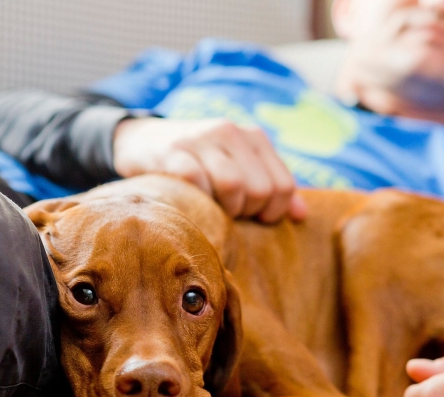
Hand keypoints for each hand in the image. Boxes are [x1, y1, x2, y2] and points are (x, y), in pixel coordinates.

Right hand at [112, 117, 306, 222]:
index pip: (283, 186)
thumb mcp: (239, 168)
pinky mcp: (172, 151)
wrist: (141, 140)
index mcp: (254, 138)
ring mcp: (200, 139)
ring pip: (233, 185)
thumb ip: (271, 188)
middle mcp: (230, 132)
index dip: (273, 212)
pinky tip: (190, 200)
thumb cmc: (199, 164)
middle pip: (260, 189)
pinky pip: (196, 182)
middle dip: (246, 212)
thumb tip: (302, 216)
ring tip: (212, 208)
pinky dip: (197, 200)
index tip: (253, 217)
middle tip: (227, 212)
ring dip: (223, 208)